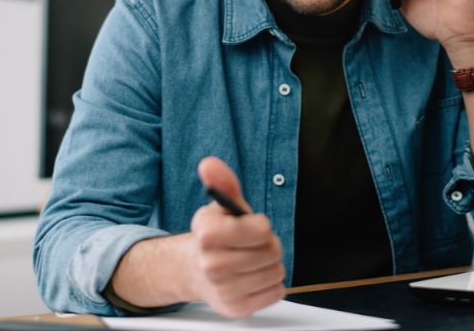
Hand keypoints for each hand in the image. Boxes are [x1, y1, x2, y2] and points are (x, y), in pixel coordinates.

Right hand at [187, 156, 285, 317]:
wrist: (196, 271)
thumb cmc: (216, 237)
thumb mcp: (220, 207)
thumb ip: (222, 183)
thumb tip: (209, 164)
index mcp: (207, 234)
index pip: (260, 230)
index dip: (260, 225)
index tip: (252, 226)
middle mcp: (211, 264)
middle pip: (272, 251)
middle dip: (268, 244)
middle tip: (252, 244)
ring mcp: (223, 289)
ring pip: (276, 272)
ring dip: (270, 264)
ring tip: (252, 260)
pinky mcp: (236, 308)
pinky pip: (276, 292)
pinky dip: (270, 283)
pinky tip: (252, 277)